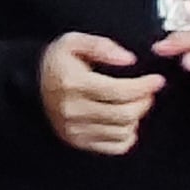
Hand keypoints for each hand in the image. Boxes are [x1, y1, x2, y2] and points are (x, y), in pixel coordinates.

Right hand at [37, 31, 164, 154]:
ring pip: (123, 132)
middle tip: (148, 92)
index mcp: (73, 83)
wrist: (32, 84)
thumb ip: (101, 46)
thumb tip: (129, 59)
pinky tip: (124, 121)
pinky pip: (115, 147)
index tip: (157, 80)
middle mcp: (73, 109)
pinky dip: (128, 135)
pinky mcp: (79, 142)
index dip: (144, 87)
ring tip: (134, 104)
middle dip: (144, 102)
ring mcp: (75, 129)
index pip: (119, 91)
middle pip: (124, 114)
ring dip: (136, 118)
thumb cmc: (58, 62)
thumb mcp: (73, 42)